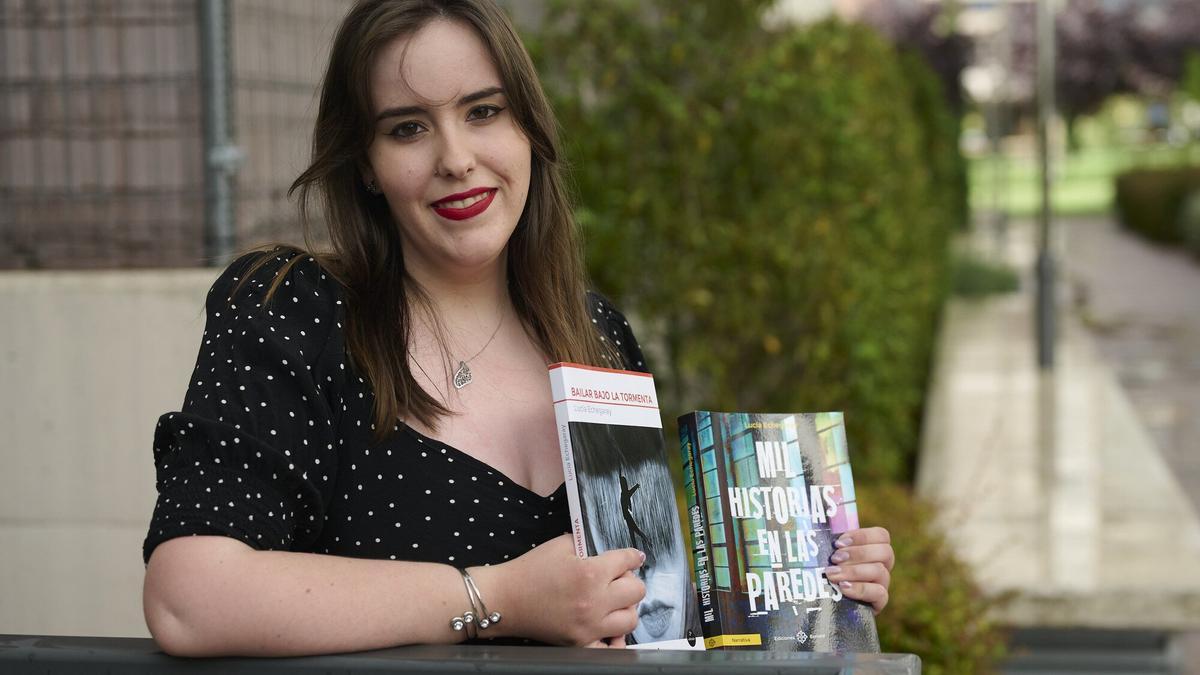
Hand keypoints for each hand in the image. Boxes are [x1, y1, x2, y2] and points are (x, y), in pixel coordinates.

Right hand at [488, 534, 644, 645]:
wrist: (505, 598)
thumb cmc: (530, 570)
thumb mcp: (561, 545)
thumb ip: (589, 545)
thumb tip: (611, 552)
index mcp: (590, 573)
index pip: (627, 562)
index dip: (632, 557)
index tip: (633, 558)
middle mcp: (594, 601)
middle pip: (636, 591)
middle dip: (629, 580)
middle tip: (618, 578)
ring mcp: (588, 626)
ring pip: (631, 619)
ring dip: (625, 607)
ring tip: (612, 601)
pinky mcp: (580, 643)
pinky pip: (611, 648)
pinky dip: (615, 639)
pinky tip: (608, 627)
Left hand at [824, 526, 892, 613]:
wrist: (826, 604)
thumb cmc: (825, 574)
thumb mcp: (828, 555)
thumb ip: (830, 542)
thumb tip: (816, 518)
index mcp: (872, 549)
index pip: (881, 536)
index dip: (862, 536)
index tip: (839, 542)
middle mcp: (882, 565)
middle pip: (885, 552)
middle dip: (858, 553)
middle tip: (834, 558)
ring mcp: (882, 584)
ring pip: (880, 571)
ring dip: (854, 571)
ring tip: (832, 574)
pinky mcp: (879, 603)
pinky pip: (879, 594)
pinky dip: (860, 589)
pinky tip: (843, 587)